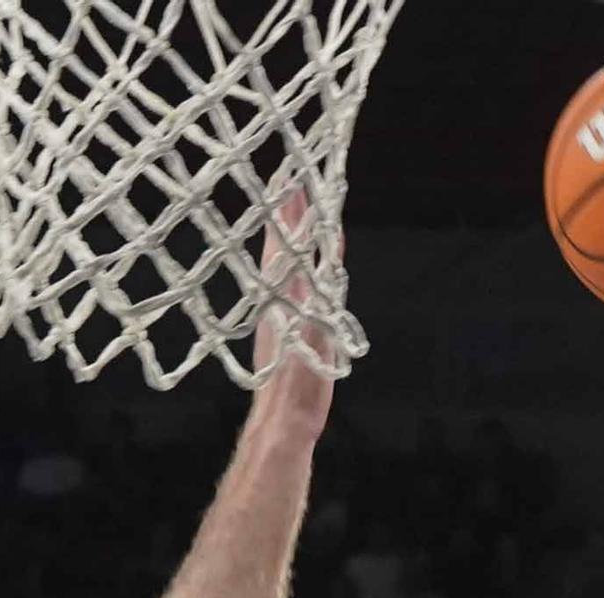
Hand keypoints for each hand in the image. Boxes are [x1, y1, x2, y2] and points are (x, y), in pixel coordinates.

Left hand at [249, 188, 337, 442]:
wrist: (284, 419)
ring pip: (290, 262)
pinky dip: (308, 265)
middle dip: (291, 210)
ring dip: (297, 235)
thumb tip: (324, 246)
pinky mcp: (291, 327)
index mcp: (279, 291)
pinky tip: (315, 262)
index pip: (281, 236)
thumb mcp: (309, 329)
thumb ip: (316, 290)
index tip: (288, 172)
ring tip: (304, 209)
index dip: (286, 205)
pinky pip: (300, 285)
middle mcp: (278, 295)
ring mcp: (284, 311)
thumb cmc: (296, 379)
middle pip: (284, 242)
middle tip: (296, 177)